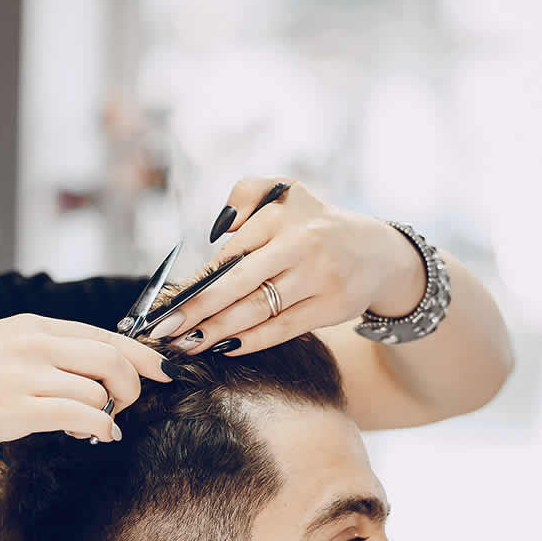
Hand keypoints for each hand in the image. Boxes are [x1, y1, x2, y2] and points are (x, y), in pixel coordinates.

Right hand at [0, 313, 170, 449]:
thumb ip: (40, 352)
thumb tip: (86, 372)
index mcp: (31, 327)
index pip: (105, 334)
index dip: (141, 355)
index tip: (162, 370)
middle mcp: (34, 344)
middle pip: (114, 359)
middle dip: (132, 386)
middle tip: (125, 406)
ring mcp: (26, 376)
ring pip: (101, 391)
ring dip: (110, 413)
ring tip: (97, 426)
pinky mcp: (17, 410)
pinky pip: (82, 417)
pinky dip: (99, 429)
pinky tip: (96, 437)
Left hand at [151, 178, 426, 355]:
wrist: (377, 252)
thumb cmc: (316, 223)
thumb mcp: (286, 192)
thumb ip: (247, 193)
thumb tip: (219, 228)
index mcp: (283, 215)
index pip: (231, 251)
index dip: (197, 279)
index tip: (168, 301)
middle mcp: (300, 245)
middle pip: (238, 283)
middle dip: (197, 310)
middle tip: (164, 330)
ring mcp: (317, 278)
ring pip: (258, 310)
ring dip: (217, 331)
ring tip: (186, 344)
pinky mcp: (329, 307)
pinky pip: (282, 328)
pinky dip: (251, 341)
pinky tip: (224, 348)